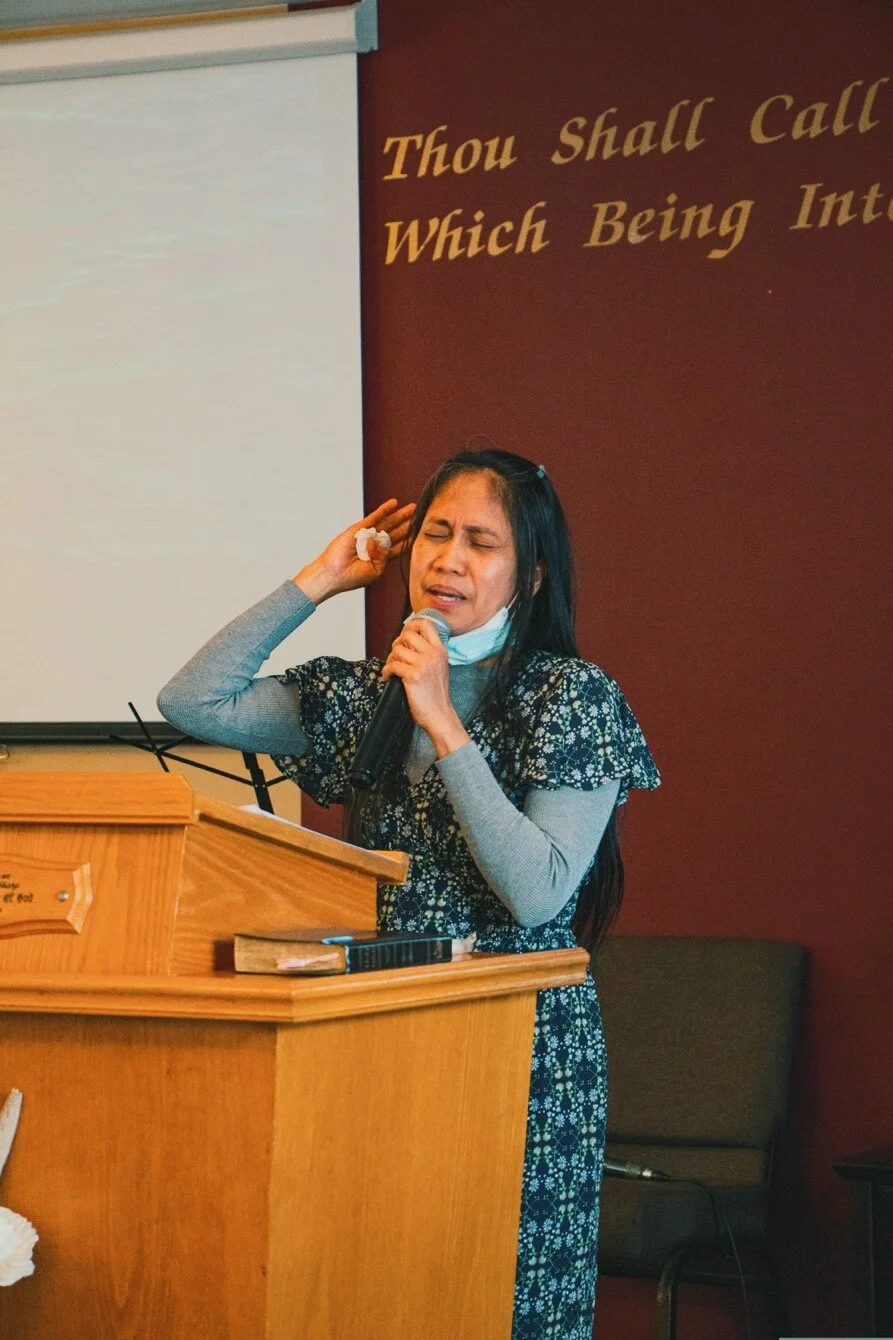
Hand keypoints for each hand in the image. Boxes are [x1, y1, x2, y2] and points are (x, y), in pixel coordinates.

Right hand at [293, 499, 414, 603]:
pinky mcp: (359, 529)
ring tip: (412, 508)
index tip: (421, 532)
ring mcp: (367, 536)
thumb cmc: (353, 577)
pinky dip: (384, 510)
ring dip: (399, 515)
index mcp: (380, 558)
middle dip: (407, 524)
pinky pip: (374, 517)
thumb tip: (390, 542)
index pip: (398, 546)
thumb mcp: (376, 570)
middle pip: (395, 532)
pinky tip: (394, 503)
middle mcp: (375, 546)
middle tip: (420, 515)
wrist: (334, 574)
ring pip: (387, 523)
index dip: (409, 539)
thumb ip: (386, 557)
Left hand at [382, 617, 470, 756]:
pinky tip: (389, 677)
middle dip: (397, 644)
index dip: (412, 624)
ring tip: (393, 668)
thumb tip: (408, 642)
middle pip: (407, 634)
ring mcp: (423, 665)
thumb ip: (428, 653)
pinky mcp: (412, 677)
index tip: (405, 633)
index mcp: (440, 651)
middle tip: (396, 656)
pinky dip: (386, 671)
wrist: (440, 715)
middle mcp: (433, 655)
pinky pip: (392, 665)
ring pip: (397, 649)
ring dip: (390, 659)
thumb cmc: (436, 695)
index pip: (427, 624)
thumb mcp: (439, 668)